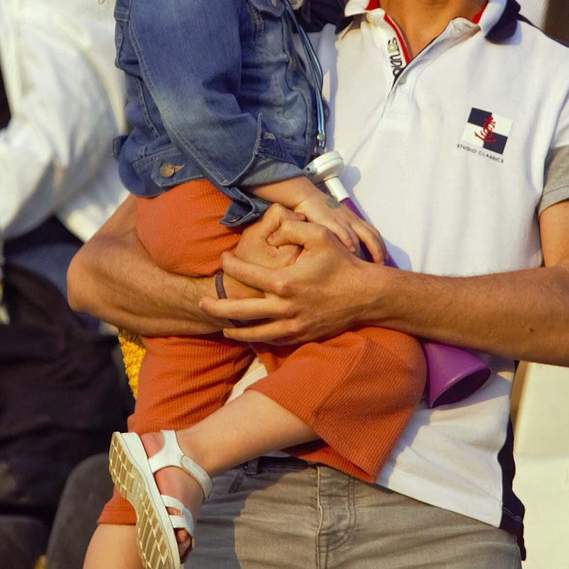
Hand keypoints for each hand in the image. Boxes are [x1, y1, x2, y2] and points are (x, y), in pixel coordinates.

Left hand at [201, 218, 385, 344]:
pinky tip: (249, 334)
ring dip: (235, 330)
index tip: (223, 258)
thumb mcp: (320, 235)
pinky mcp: (302, 335)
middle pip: (241, 312)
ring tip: (220, 325)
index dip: (230, 264)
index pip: (246, 274)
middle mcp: (285, 307)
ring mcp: (293, 325)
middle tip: (202, 302)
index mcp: (285, 282)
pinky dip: (258, 339)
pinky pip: (274, 340)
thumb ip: (292, 229)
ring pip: (255, 333)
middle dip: (218, 307)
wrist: (366, 295)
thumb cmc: (343, 263)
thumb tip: (271, 234)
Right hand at [293, 190, 385, 264]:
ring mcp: (341, 221)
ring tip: (368, 265)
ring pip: (359, 237)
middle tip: (381, 264)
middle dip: (378, 251)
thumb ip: (345, 229)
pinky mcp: (329, 222)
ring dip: (365, 251)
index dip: (381, 246)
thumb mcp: (338, 218)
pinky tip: (352, 251)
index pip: (373, 233)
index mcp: (353, 219)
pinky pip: (342, 232)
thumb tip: (352, 247)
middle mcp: (351, 220)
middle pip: (371, 236)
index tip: (384, 258)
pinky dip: (348, 241)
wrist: (306, 197)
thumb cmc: (320, 209)